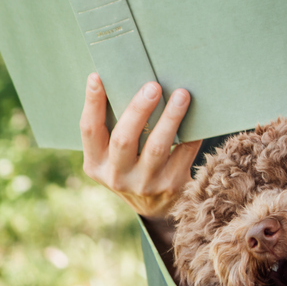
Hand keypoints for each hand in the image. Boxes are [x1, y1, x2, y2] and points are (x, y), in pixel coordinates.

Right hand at [80, 73, 201, 219]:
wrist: (156, 208)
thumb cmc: (132, 167)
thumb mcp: (113, 157)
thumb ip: (115, 129)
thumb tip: (130, 82)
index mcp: (96, 164)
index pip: (89, 130)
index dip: (92, 103)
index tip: (97, 77)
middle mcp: (117, 177)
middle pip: (124, 139)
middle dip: (138, 110)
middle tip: (152, 86)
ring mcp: (145, 184)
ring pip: (158, 147)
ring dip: (170, 118)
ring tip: (182, 95)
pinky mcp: (172, 186)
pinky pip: (184, 153)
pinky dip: (191, 133)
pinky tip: (197, 115)